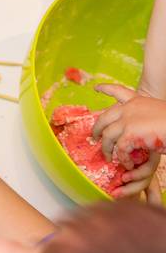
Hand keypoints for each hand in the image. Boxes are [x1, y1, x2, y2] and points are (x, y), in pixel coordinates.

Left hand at [92, 83, 165, 199]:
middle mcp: (128, 108)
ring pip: (107, 136)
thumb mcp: (157, 113)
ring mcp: (127, 121)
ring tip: (108, 157)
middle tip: (94, 138)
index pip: (118, 91)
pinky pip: (120, 149)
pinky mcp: (130, 134)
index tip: (97, 88)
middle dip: (97, 129)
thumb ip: (143, 116)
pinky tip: (127, 164)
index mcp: (137, 100)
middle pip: (104, 118)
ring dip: (106, 149)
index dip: (106, 89)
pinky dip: (122, 158)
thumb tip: (135, 126)